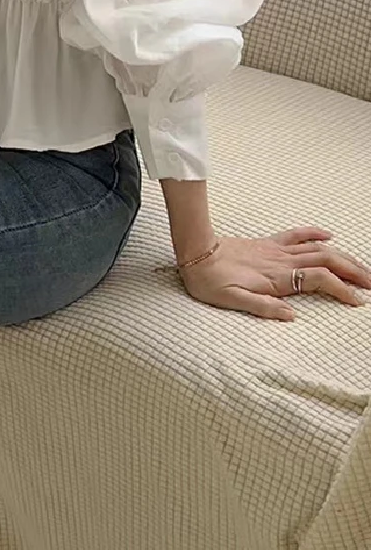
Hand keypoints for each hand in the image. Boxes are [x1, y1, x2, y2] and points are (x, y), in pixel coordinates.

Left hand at [180, 227, 370, 320]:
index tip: (358, 301)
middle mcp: (281, 262)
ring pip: (318, 249)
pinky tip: (329, 235)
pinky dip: (315, 233)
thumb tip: (292, 316)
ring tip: (362, 267)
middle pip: (326, 262)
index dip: (341, 290)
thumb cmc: (210, 281)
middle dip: (353, 272)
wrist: (194, 253)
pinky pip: (296, 234)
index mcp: (276, 278)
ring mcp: (276, 250)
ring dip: (343, 256)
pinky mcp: (268, 242)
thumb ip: (262, 308)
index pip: (319, 281)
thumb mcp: (232, 301)